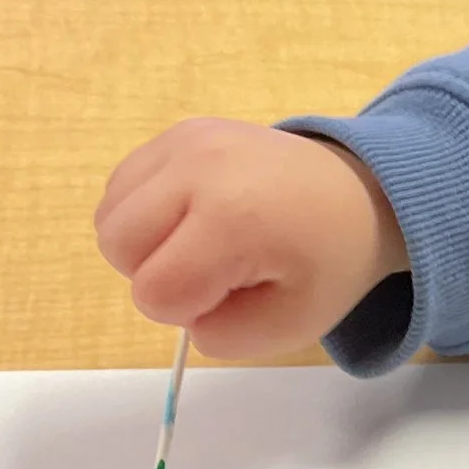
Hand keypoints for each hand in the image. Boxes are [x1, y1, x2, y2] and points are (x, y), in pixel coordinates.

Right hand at [94, 119, 406, 358]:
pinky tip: (194, 215)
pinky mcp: (180, 131)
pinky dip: (145, 211)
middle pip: (117, 246)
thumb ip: (221, 337)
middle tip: (213, 270)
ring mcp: (185, 140)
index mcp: (231, 219)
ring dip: (145, 243)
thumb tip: (175, 308)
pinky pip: (123, 185)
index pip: (154, 293)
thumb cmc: (326, 261)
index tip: (232, 293)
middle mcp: (198, 166)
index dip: (185, 311)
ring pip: (110, 214)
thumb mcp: (291, 325)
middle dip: (155, 275)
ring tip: (202, 241)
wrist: (358, 194)